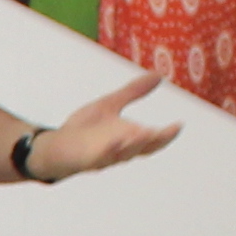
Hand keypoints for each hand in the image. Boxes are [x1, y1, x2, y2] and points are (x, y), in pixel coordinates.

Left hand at [36, 71, 180, 181]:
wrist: (56, 145)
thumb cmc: (85, 128)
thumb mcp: (111, 104)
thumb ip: (133, 91)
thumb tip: (159, 75)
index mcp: (129, 137)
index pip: (153, 140)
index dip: (167, 135)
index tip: (179, 124)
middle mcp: (121, 149)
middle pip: (143, 149)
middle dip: (157, 140)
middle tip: (170, 131)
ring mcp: (104, 156)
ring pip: (124, 154)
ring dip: (135, 144)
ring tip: (147, 132)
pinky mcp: (87, 159)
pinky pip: (100, 157)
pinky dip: (109, 150)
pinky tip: (116, 140)